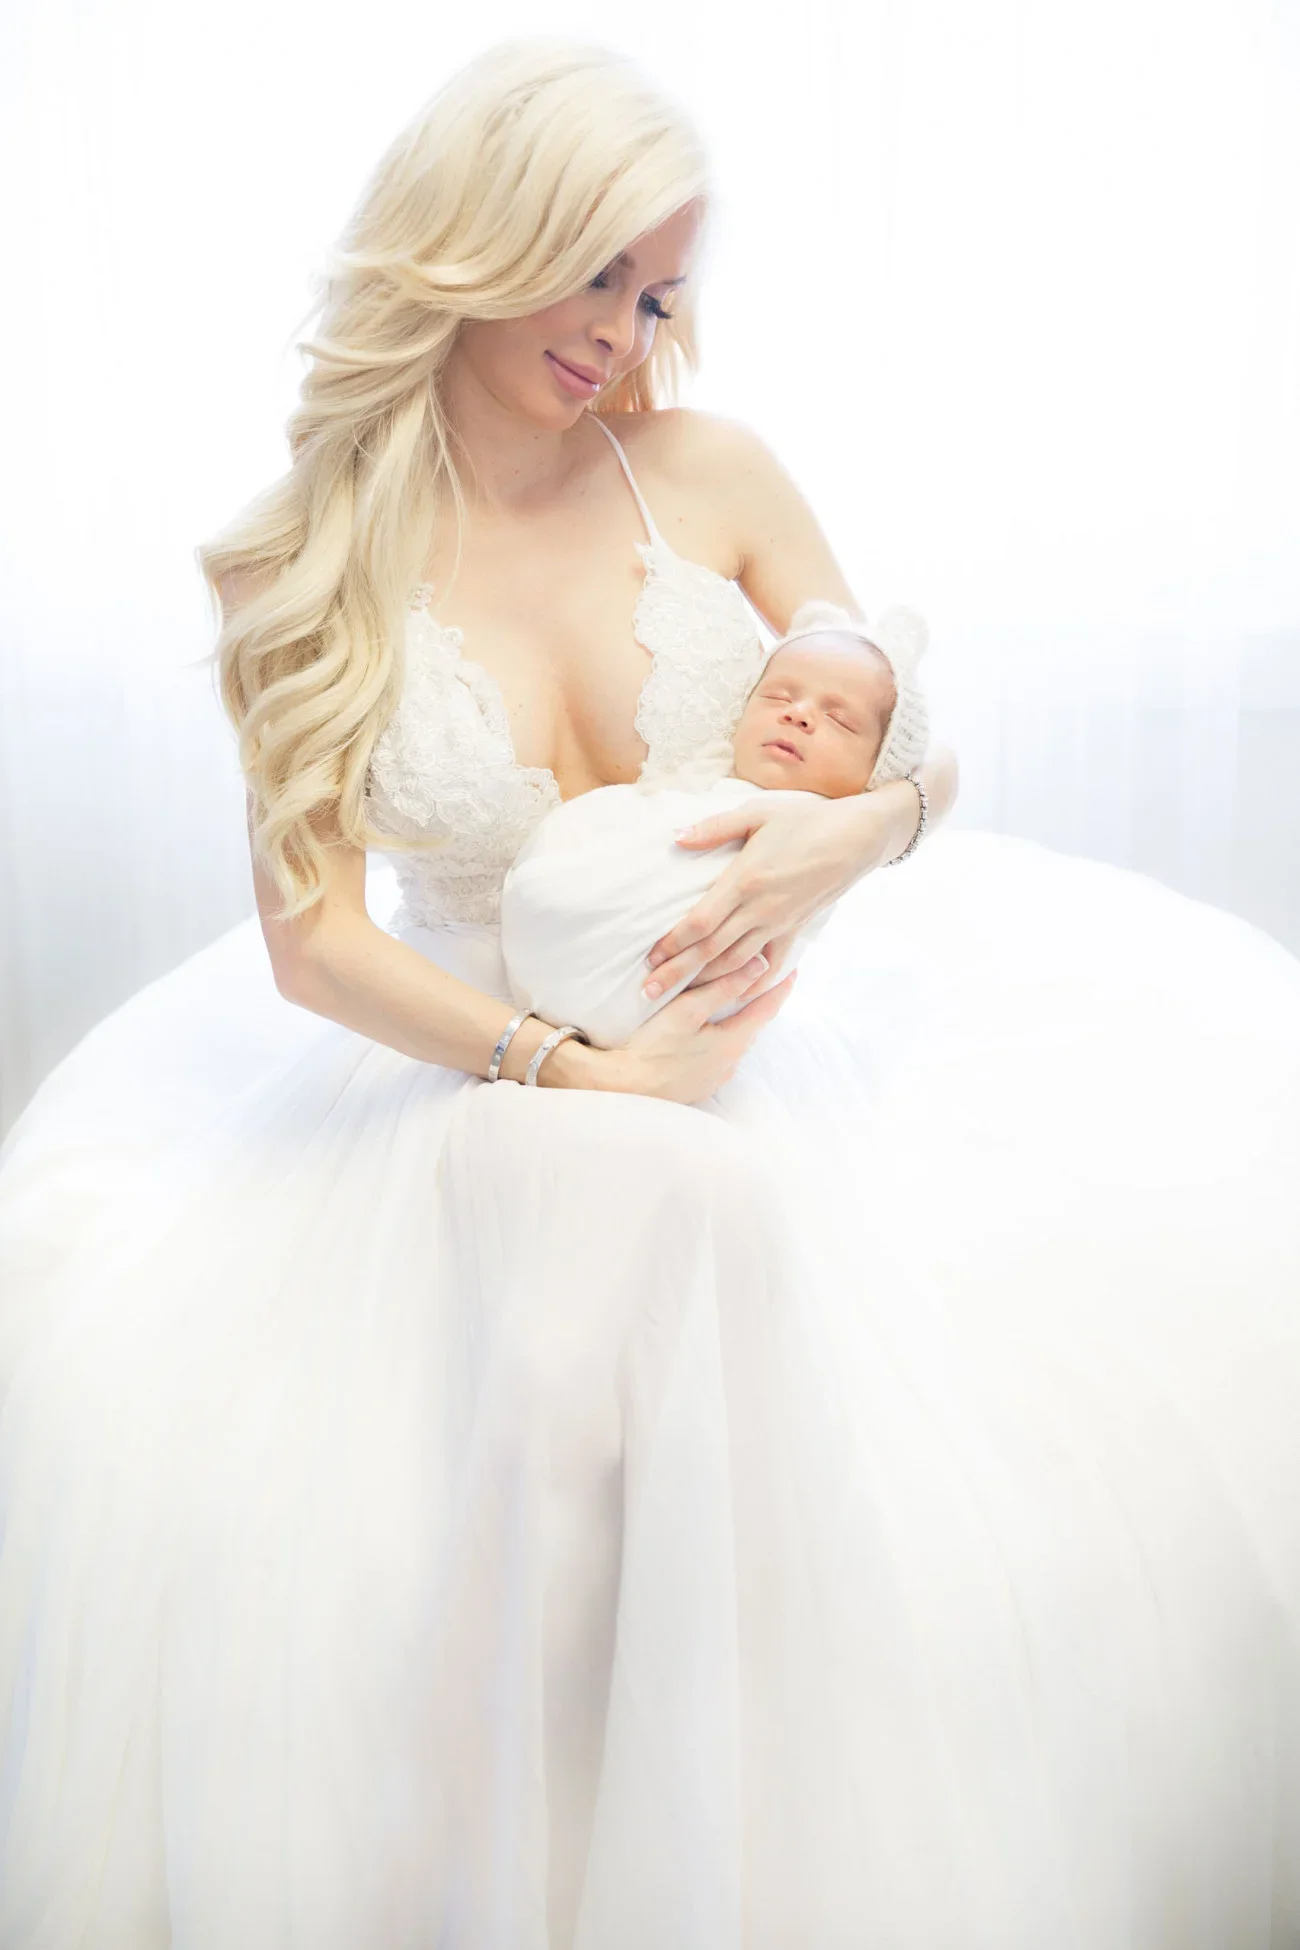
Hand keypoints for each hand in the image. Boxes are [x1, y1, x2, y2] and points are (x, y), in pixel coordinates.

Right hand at [593, 956, 799, 1103]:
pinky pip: (719, 1057)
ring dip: (739, 1023)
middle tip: (765, 981)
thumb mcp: (688, 1011)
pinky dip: (721, 1040)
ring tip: (737, 1003)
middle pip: (752, 1027)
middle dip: (759, 1004)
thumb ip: (724, 987)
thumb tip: (760, 966)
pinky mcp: (699, 1085)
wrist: (625, 1089)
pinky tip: (709, 1033)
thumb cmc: (654, 1047)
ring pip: (735, 1043)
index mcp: (732, 1042)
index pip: (766, 1009)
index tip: (793, 970)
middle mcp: (731, 1063)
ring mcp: (715, 1078)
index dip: (780, 987)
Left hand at [642, 792, 883, 998]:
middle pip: (711, 950)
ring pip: (737, 962)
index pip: (700, 922)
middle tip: (649, 991)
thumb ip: (714, 828)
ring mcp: (780, 923)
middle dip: (678, 973)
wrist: (857, 837)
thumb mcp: (758, 814)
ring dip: (706, 982)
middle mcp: (760, 909)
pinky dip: (752, 982)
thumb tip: (676, 838)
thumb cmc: (806, 820)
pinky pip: (771, 964)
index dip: (673, 943)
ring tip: (680, 997)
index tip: (650, 957)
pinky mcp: (796, 929)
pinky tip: (735, 995)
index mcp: (745, 880)